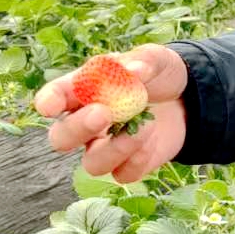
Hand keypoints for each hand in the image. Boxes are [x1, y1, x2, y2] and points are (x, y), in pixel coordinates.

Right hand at [34, 45, 188, 183]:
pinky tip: (154, 138)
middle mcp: (87, 123)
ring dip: (116, 148)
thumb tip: (135, 70)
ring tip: (145, 126)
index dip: (48, 102)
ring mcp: (105, 147)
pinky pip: (124, 174)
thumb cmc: (159, 75)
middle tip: (103, 114)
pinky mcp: (128, 165)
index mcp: (83, 91)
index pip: (54, 97)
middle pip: (61, 138)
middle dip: (77, 129)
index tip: (50, 106)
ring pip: (92, 164)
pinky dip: (139, 158)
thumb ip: (145, 60)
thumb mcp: (156, 59)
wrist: (186, 99)